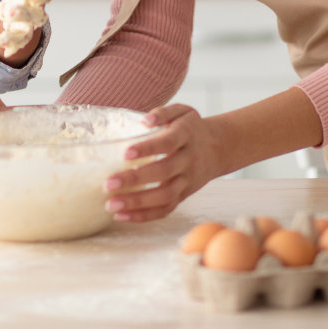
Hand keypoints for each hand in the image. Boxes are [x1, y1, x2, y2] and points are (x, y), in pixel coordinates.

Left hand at [101, 104, 222, 222]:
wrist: (219, 148)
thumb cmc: (191, 127)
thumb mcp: (183, 111)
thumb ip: (164, 112)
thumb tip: (144, 120)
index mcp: (186, 136)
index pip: (168, 143)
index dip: (148, 149)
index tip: (126, 154)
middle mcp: (188, 161)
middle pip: (163, 173)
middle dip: (135, 180)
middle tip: (108, 184)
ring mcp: (187, 181)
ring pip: (165, 196)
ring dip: (137, 203)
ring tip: (111, 204)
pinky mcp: (183, 196)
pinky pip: (166, 210)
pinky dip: (144, 216)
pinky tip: (122, 215)